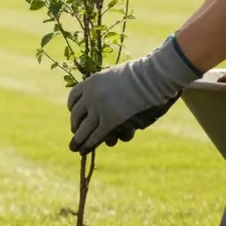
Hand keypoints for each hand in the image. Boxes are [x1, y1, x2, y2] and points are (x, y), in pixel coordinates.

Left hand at [67, 35, 202, 153]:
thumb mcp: (116, 76)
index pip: (74, 98)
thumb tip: (100, 99)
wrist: (153, 78)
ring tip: (76, 147)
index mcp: (91, 82)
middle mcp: (91, 96)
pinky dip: (91, 144)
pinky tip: (86, 150)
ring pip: (83, 130)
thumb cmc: (141, 75)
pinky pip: (97, 136)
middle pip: (76, 116)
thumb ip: (106, 87)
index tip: (73, 113)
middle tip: (75, 133)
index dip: (72, 108)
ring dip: (79, 140)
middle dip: (75, 127)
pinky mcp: (110, 121)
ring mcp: (99, 109)